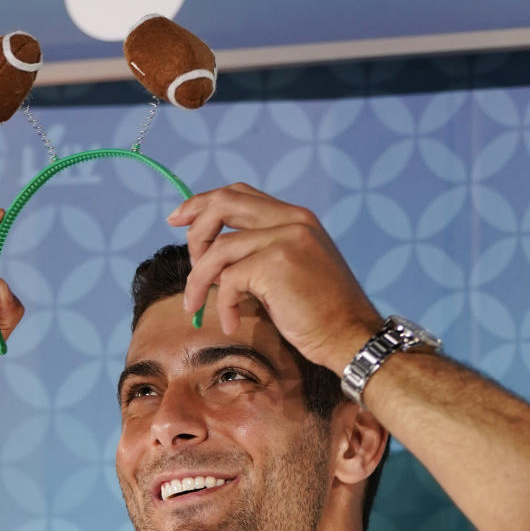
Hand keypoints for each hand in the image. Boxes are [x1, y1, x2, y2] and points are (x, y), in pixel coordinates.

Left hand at [170, 183, 381, 371]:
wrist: (350, 336)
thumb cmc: (319, 313)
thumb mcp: (291, 269)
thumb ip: (260, 251)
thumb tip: (212, 252)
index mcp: (296, 217)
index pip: (239, 194)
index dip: (203, 203)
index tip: (178, 219)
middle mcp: (292, 220)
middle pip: (224, 203)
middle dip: (194, 228)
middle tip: (188, 261)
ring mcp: (286, 239)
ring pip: (218, 248)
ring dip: (197, 279)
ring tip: (194, 305)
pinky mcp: (276, 265)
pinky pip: (227, 280)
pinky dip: (222, 304)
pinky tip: (231, 322)